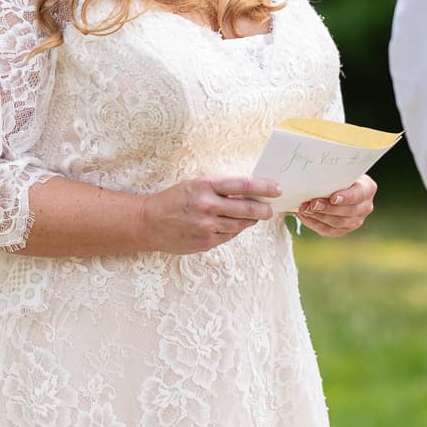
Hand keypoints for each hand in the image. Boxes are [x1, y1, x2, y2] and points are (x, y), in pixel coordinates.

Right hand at [142, 177, 278, 253]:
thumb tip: (250, 192)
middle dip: (264, 209)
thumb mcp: (195, 185)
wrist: (149, 223)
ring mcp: (208, 226)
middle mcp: (208, 206)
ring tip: (250, 216)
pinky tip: (229, 225)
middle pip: (248, 208)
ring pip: (241, 224)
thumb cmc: (175, 200)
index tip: (277, 189)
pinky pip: (230, 236)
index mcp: (206, 186)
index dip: (264, 187)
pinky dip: (234, 230)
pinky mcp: (207, 242)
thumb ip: (220, 189)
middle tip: (270, 210)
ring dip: (249, 220)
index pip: (243, 185)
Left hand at [294, 176, 377, 237]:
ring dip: (319, 217)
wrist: (338, 184)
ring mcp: (356, 220)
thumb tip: (315, 175)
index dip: (346, 197)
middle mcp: (365, 207)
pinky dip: (315, 224)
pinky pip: (329, 231)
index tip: (332, 198)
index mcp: (368, 188)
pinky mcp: (344, 229)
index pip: (359, 194)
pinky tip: (304, 216)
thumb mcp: (340, 169)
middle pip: (348, 211)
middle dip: (327, 208)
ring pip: (338, 223)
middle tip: (312, 204)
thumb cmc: (338, 174)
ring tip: (304, 209)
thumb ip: (334, 173)